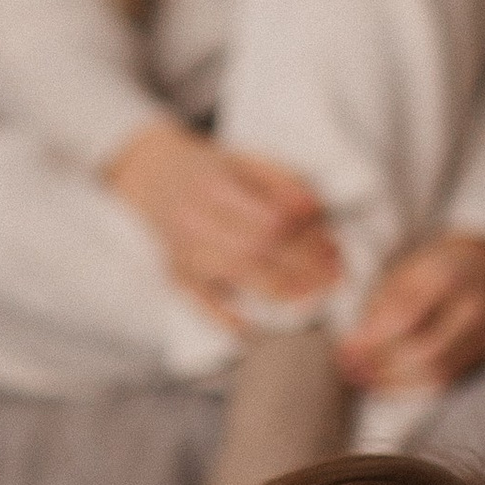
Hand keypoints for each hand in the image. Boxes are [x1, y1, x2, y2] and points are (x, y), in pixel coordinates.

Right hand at [102, 120, 343, 327]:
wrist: (151, 175)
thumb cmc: (207, 169)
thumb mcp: (245, 159)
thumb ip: (282, 181)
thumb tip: (315, 211)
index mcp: (216, 185)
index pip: (270, 219)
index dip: (307, 238)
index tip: (333, 248)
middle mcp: (195, 219)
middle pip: (258, 250)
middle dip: (303, 267)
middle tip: (333, 276)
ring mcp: (183, 251)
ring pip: (237, 277)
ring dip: (281, 291)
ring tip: (312, 295)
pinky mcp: (175, 275)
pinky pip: (202, 304)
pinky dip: (230, 319)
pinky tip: (259, 325)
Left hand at [340, 233, 484, 392]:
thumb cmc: (434, 269)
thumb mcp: (406, 272)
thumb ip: (382, 306)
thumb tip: (354, 347)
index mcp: (448, 278)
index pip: (406, 317)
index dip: (372, 340)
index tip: (343, 350)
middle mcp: (473, 309)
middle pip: (426, 352)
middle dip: (383, 366)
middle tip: (348, 370)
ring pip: (437, 373)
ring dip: (394, 382)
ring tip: (360, 380)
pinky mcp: (484, 355)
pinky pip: (446, 380)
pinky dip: (411, 387)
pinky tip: (384, 385)